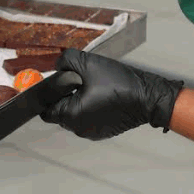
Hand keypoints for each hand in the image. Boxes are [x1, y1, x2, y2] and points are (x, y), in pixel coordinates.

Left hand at [41, 49, 183, 139]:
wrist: (148, 97)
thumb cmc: (120, 84)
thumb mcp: (88, 63)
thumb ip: (66, 61)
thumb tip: (57, 65)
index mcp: (71, 116)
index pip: (46, 109)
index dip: (48, 93)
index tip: (57, 82)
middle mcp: (79, 128)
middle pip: (60, 111)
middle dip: (65, 95)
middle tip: (79, 80)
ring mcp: (92, 132)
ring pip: (75, 114)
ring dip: (79, 100)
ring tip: (94, 86)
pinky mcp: (103, 131)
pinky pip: (88, 118)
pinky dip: (91, 107)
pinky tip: (103, 95)